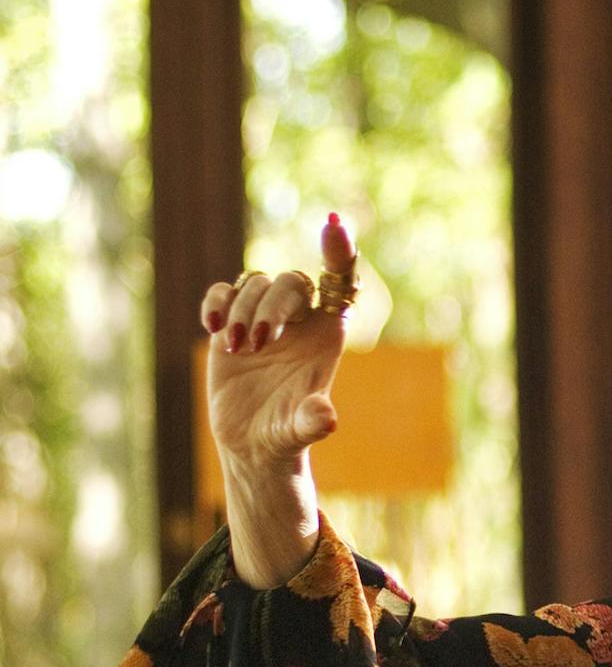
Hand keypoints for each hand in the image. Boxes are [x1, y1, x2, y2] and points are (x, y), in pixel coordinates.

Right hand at [203, 218, 354, 472]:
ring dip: (243, 310)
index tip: (332, 224)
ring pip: (256, 282)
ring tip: (237, 349)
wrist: (252, 442)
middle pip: (294, 280)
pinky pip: (224, 291)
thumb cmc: (286, 435)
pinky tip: (213, 328)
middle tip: (257, 343)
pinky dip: (217, 301)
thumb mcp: (298, 431)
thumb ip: (311, 421)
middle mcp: (300, 320)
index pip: (342, 280)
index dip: (338, 250)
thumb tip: (326, 419)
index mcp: (328, 334)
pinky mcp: (231, 323)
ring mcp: (264, 318)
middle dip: (272, 305)